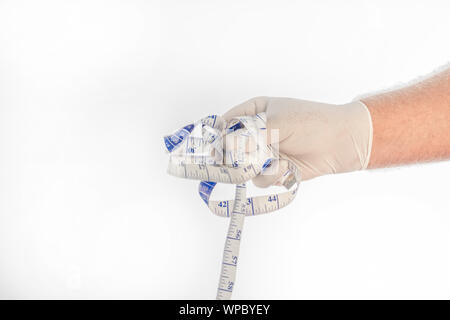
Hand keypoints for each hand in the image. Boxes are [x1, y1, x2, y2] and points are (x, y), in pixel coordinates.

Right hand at [222, 97, 372, 185]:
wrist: (340, 143)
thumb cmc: (311, 123)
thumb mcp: (276, 123)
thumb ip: (248, 137)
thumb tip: (224, 147)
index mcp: (254, 112)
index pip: (226, 123)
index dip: (217, 135)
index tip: (211, 146)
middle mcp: (256, 133)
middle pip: (230, 149)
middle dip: (235, 157)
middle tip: (239, 159)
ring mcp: (264, 153)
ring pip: (243, 167)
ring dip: (257, 167)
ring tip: (275, 160)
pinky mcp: (273, 170)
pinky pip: (259, 179)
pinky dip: (271, 176)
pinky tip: (286, 167)